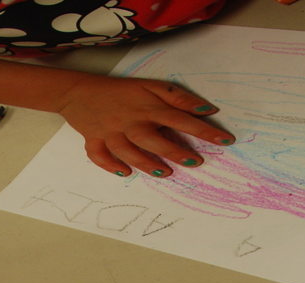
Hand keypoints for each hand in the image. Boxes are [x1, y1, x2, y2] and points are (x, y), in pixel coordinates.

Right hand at [55, 76, 232, 176]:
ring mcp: (111, 133)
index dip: (204, 130)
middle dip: (176, 152)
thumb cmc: (120, 90)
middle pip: (155, 140)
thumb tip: (206, 110)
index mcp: (147, 107)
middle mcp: (131, 122)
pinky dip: (111, 166)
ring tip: (166, 173)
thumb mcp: (150, 86)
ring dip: (148, 164)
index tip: (225, 141)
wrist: (79, 91)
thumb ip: (178, 98)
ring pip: (130, 152)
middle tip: (195, 163)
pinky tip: (125, 173)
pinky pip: (101, 157)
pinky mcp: (94, 141)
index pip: (181, 119)